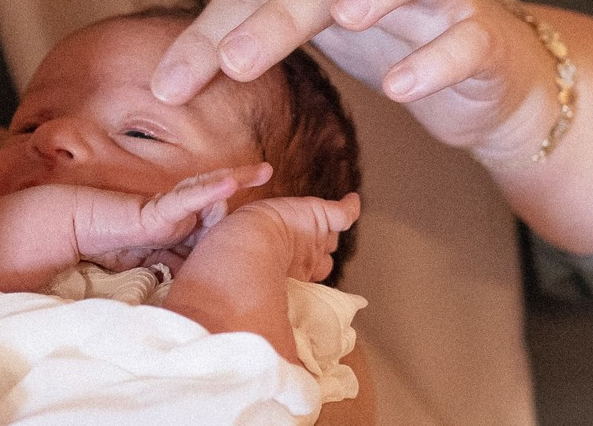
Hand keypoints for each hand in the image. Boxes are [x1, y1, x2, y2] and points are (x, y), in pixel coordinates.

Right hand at [68, 164, 272, 269]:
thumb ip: (168, 268)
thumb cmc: (103, 243)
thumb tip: (190, 288)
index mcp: (173, 230)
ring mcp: (166, 210)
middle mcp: (174, 216)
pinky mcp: (156, 210)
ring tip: (261, 171)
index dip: (231, 223)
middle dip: (239, 186)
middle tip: (265, 173)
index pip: (210, 225)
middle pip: (214, 204)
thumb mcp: (145, 264)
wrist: (72, 226)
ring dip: (233, 179)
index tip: (257, 222)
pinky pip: (186, 199)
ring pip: (205, 193)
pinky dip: (208, 191)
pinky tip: (228, 184)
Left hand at [151, 0, 561, 164]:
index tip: (168, 75)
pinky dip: (436, 59)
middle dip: (274, 18)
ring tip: (344, 18)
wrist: (482, 71)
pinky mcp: (483, 37)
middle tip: (228, 65)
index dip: (214, 22)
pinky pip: (466, 40)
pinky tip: (402, 86)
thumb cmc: (385, 20)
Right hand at [162, 193, 359, 358]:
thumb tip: (308, 389)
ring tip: (335, 231)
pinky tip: (354, 203)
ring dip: (331, 236)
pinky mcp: (311, 215)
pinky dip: (348, 209)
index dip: (307, 277)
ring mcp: (302, 235)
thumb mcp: (267, 335)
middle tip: (322, 256)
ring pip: (326, 236)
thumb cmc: (240, 297)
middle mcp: (291, 257)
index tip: (312, 282)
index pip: (299, 278)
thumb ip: (288, 355)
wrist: (237, 261)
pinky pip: (338, 212)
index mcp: (280, 280)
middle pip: (314, 255)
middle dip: (319, 254)